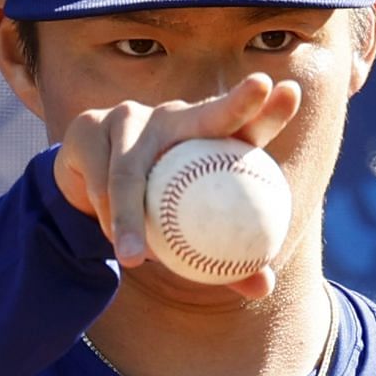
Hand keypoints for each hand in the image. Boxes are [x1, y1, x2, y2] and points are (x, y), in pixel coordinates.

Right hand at [52, 73, 301, 298]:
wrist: (83, 196)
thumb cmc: (148, 214)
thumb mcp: (184, 239)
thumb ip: (224, 263)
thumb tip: (264, 289)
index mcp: (204, 142)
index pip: (245, 126)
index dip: (270, 109)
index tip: (292, 92)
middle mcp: (174, 118)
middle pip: (210, 113)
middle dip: (239, 100)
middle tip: (262, 87)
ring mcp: (131, 116)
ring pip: (135, 170)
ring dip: (132, 217)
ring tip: (135, 257)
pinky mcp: (90, 127)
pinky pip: (102, 183)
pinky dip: (109, 218)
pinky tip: (113, 240)